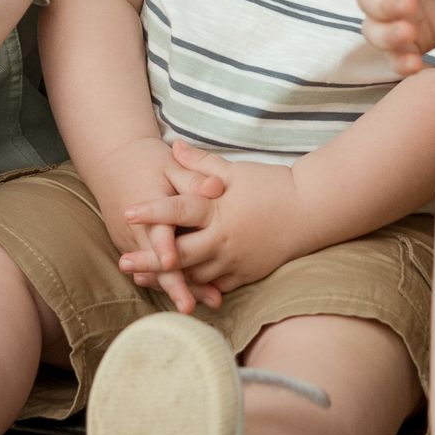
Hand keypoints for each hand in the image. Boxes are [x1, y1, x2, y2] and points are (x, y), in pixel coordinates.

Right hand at [85, 136, 225, 314]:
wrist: (114, 163)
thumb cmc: (149, 162)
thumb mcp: (171, 164)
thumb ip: (194, 176)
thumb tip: (216, 187)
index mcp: (146, 205)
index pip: (156, 230)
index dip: (163, 247)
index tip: (172, 262)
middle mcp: (136, 229)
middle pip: (154, 262)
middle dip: (172, 285)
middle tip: (188, 306)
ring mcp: (132, 242)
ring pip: (153, 271)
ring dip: (173, 289)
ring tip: (194, 308)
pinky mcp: (133, 248)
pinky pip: (151, 269)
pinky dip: (167, 282)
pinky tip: (188, 296)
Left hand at [118, 147, 300, 299]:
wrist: (310, 211)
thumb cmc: (272, 185)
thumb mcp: (236, 170)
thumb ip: (201, 163)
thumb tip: (174, 145)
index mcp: (218, 209)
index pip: (179, 210)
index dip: (153, 211)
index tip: (128, 212)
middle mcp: (224, 239)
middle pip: (180, 254)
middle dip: (150, 260)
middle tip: (123, 262)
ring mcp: (235, 260)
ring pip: (195, 276)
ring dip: (169, 279)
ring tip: (142, 279)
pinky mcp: (246, 274)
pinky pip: (216, 287)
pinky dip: (197, 288)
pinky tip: (179, 288)